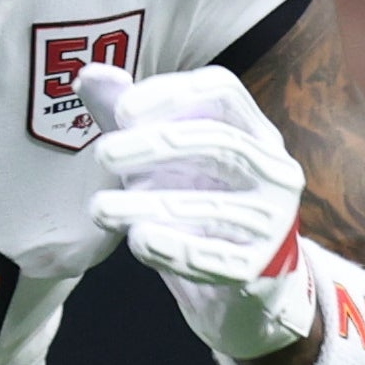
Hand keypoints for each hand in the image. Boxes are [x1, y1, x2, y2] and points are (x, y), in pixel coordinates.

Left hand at [84, 58, 317, 362]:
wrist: (236, 288)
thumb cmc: (196, 204)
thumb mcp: (162, 158)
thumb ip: (128, 117)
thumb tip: (89, 76)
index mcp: (254, 131)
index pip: (223, 91)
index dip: (172, 93)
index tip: (121, 111)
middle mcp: (274, 171)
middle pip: (220, 143)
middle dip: (156, 146)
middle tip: (102, 156)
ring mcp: (273, 222)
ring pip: (214, 207)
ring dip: (149, 205)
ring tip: (99, 208)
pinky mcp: (258, 270)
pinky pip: (217, 259)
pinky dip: (175, 249)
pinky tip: (138, 241)